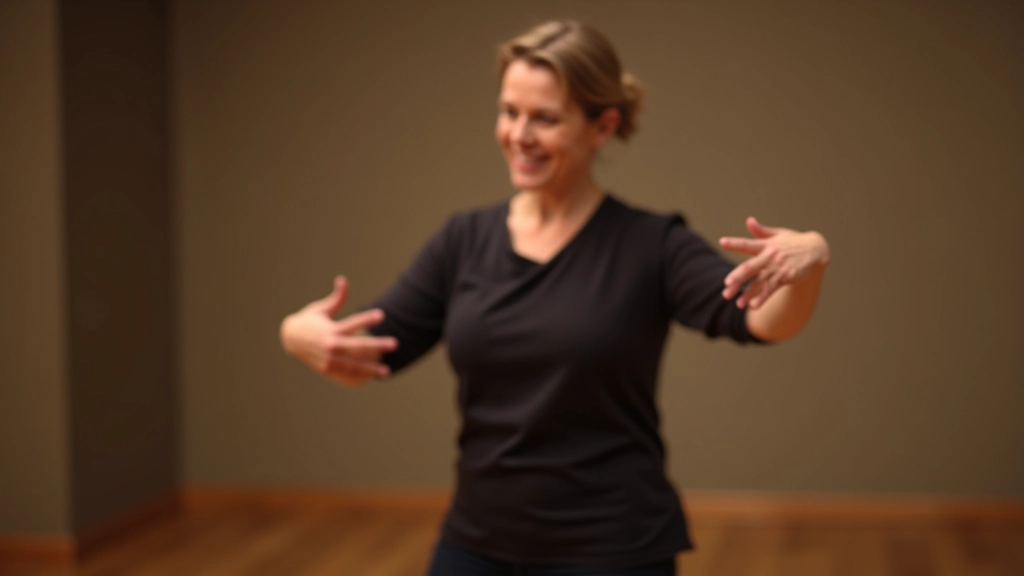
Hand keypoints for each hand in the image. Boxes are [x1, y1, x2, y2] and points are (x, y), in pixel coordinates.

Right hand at [280, 276, 397, 385]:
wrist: (290, 339)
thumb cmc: (309, 320)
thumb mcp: (322, 308)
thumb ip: (337, 297)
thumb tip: (343, 279)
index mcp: (331, 329)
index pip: (352, 323)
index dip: (367, 319)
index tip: (382, 315)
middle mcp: (330, 345)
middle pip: (358, 346)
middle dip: (377, 345)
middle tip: (395, 344)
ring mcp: (329, 359)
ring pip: (354, 365)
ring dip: (371, 368)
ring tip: (386, 371)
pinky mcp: (327, 369)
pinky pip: (346, 374)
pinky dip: (359, 376)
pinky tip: (373, 377)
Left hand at [719, 217, 829, 309]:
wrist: (816, 250)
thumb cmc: (793, 241)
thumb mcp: (778, 234)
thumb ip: (760, 231)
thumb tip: (748, 220)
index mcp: (766, 244)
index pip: (747, 243)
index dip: (735, 243)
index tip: (722, 241)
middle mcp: (771, 256)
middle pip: (751, 266)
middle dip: (738, 276)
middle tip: (726, 284)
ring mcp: (779, 268)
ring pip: (760, 282)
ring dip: (748, 293)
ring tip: (737, 303)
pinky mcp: (787, 277)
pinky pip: (772, 289)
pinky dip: (763, 298)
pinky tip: (754, 306)